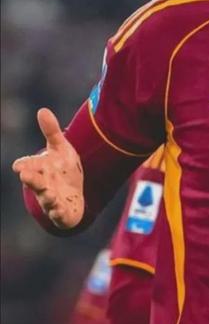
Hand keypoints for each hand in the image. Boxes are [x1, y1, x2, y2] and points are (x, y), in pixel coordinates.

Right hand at [12, 108, 83, 228]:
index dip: (24, 164)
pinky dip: (58, 213)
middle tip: (25, 175)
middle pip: (33, 181)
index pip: (26, 165)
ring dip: (46, 196)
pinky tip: (59, 210)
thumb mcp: (60, 148)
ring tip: (49, 193)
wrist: (73, 192)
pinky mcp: (61, 211)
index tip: (20, 165)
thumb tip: (42, 110)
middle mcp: (41, 184)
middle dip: (30, 179)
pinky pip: (58, 214)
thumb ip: (51, 131)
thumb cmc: (62, 168)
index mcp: (38, 168)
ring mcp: (50, 198)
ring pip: (45, 198)